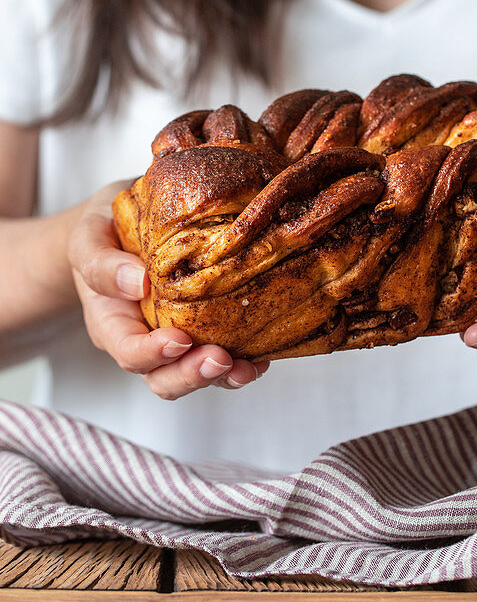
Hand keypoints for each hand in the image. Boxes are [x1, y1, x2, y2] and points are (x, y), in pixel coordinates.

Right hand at [68, 182, 268, 398]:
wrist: (118, 223)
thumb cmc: (102, 234)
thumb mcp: (88, 239)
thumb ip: (102, 263)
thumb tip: (137, 281)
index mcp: (112, 324)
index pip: (129, 353)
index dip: (153, 355)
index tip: (178, 340)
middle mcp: (144, 339)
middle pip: (164, 378)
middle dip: (193, 375)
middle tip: (220, 360)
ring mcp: (176, 336)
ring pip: (197, 372)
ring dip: (224, 376)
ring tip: (248, 367)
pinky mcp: (205, 326)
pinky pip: (225, 351)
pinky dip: (245, 357)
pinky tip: (264, 352)